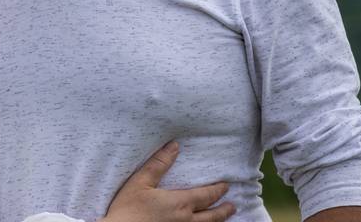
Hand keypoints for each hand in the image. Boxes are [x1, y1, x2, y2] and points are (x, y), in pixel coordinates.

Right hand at [100, 141, 235, 221]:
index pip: (205, 196)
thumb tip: (173, 146)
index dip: (217, 191)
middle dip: (223, 210)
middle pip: (211, 216)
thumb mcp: (140, 181)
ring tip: (223, 218)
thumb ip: (158, 164)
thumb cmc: (127, 208)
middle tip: (232, 206)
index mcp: (179, 204)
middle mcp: (185, 221)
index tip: (226, 186)